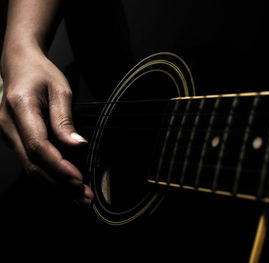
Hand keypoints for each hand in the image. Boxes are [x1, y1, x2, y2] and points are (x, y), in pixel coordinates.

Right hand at [0, 45, 93, 204]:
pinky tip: (64, 186)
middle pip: (32, 164)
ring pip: (30, 168)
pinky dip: (49, 176)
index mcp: (20, 108)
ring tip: (78, 197)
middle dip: (59, 185)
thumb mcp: (60, 90)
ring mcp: (7, 135)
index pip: (38, 146)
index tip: (78, 179)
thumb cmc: (40, 74)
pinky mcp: (13, 140)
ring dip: (55, 186)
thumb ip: (65, 120)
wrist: (20, 66)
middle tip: (83, 197)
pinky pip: (30, 163)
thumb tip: (77, 146)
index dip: (59, 166)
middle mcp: (7, 126)